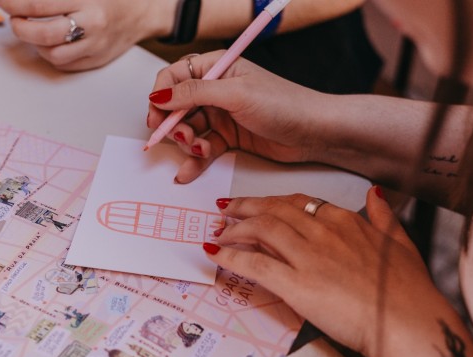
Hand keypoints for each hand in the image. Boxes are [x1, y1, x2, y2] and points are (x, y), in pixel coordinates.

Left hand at [0, 0, 171, 70]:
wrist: (144, 12)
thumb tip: (26, 0)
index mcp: (88, 0)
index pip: (39, 5)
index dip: (15, 3)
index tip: (3, 1)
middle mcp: (91, 25)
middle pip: (44, 34)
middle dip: (20, 27)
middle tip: (13, 19)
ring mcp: (94, 47)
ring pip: (52, 55)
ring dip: (34, 44)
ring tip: (31, 31)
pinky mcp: (96, 61)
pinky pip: (64, 65)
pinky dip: (50, 55)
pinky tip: (47, 43)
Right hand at [148, 51, 331, 182]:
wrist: (315, 132)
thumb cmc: (285, 104)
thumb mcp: (235, 94)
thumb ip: (194, 93)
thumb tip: (160, 95)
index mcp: (217, 68)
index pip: (175, 77)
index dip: (161, 97)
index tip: (157, 117)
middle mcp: (216, 90)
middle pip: (177, 107)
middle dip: (174, 125)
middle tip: (182, 137)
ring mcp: (222, 115)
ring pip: (188, 130)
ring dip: (187, 144)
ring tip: (199, 150)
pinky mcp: (228, 137)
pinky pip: (202, 149)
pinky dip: (194, 161)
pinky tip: (189, 171)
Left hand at [205, 188, 455, 356]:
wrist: (407, 322)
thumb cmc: (407, 290)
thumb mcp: (399, 242)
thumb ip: (382, 216)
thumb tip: (374, 195)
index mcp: (346, 221)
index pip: (300, 203)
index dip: (274, 202)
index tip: (259, 205)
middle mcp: (323, 232)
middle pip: (274, 210)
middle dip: (245, 207)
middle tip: (226, 209)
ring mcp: (309, 257)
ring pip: (262, 230)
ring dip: (235, 228)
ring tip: (219, 231)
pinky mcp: (297, 284)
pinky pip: (256, 264)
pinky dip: (231, 257)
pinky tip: (216, 254)